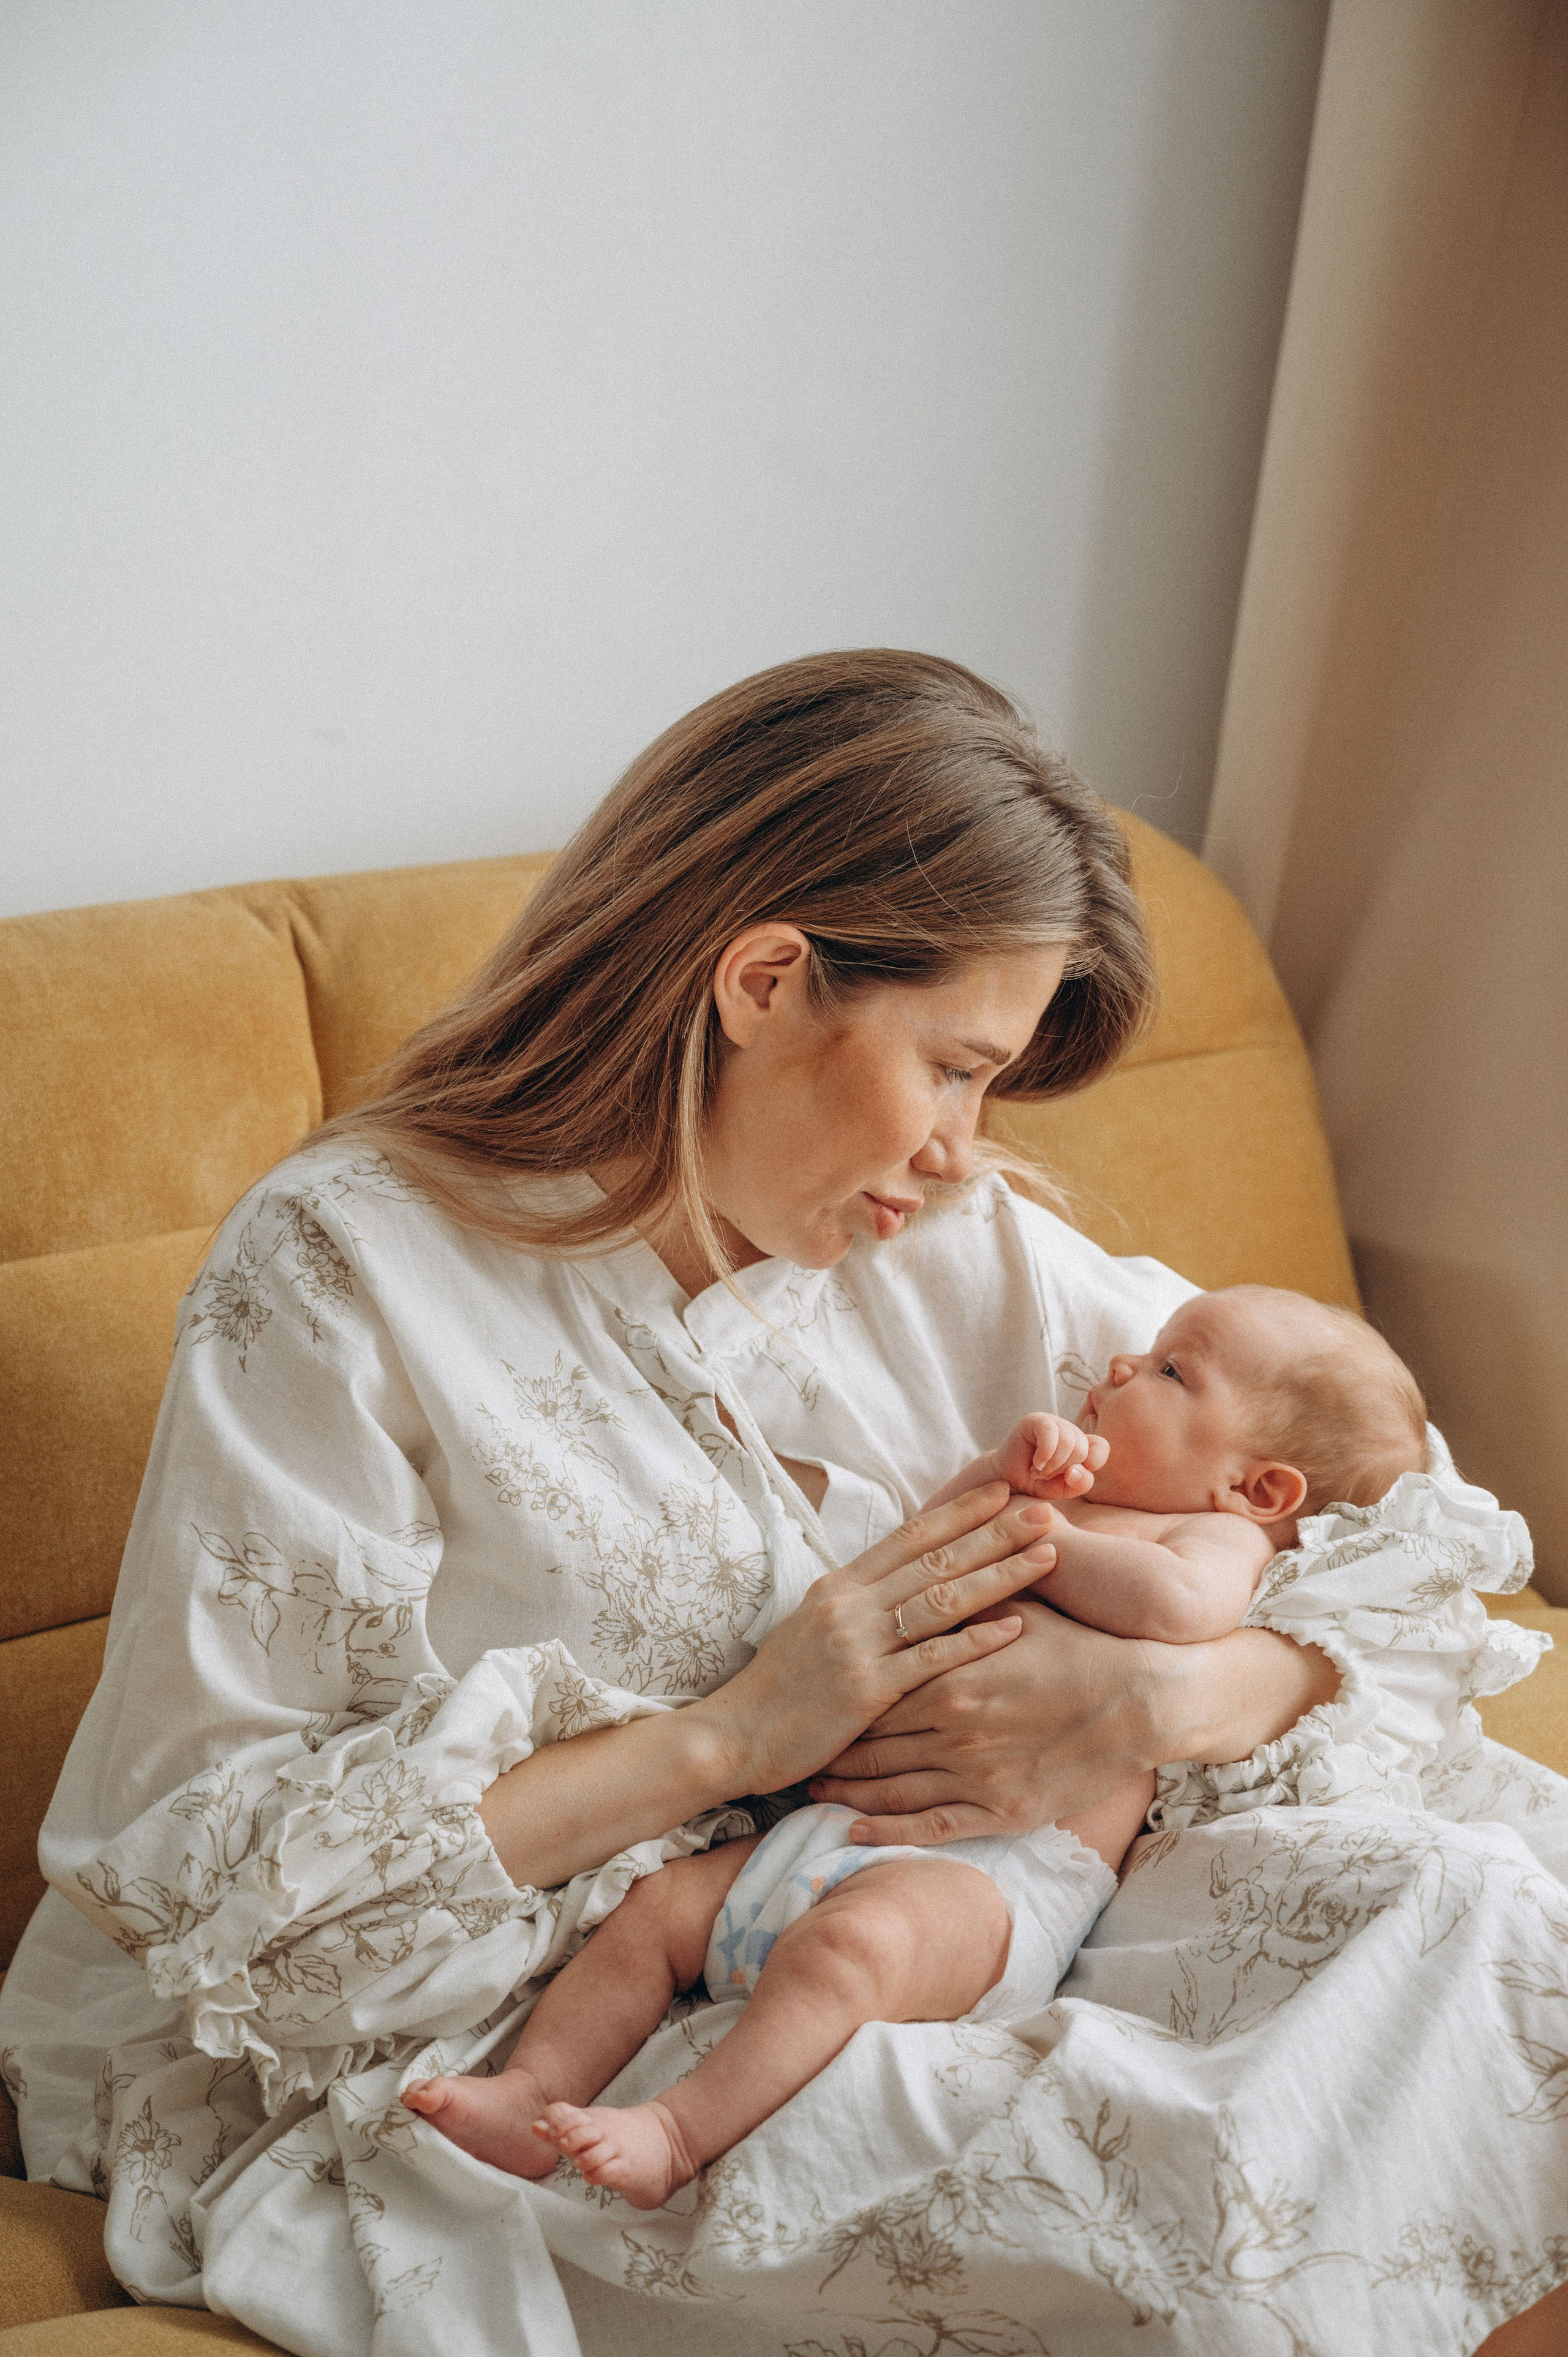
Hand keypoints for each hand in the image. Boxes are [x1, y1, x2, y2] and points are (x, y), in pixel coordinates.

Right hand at [694, 1485, 1059, 1798]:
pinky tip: (1015, 1628)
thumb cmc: (779, 1688)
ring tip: (1046, 1557)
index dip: (959, 1511)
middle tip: (1045, 1511)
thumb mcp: (812, 1628)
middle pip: (935, 1558)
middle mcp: (849, 1604)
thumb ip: (856, 1602)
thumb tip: (899, 1579)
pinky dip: (975, 1641)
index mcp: (839, 1585)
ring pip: (941, 1600)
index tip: (1002, 1490)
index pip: (909, 1536)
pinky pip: (931, 1659)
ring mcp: (857, 1644)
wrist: (734, 1735)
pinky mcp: (865, 1689)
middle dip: (995, 1532)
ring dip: (999, 1575)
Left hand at [807, 1599, 1158, 1842]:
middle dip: (833, 1751)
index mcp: (948, 1675)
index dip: (841, 1703)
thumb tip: (926, 1586)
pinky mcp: (1001, 1809)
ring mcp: (975, 1773)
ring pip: (891, 1789)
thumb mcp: (1014, 1615)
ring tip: (816, 1793)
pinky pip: (931, 1826)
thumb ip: (962, 1609)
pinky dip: (887, 1830)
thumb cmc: (1079, 1649)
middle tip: (801, 1755)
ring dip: (848, 1792)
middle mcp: (952, 1728)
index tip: (815, 1706)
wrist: (1141, 1699)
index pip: (875, 1693)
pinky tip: (854, 1832)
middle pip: (872, 1743)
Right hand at [993, 1413, 1107, 1500]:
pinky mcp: (1036, 1420)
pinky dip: (1045, 1455)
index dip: (1091, 1463)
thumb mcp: (1064, 1490)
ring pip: (1068, 1442)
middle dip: (1062, 1470)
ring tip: (1037, 1471)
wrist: (1008, 1481)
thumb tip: (1076, 1471)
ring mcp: (1053, 1422)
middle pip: (1082, 1449)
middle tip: (1045, 1475)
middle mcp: (1070, 1430)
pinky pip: (1050, 1434)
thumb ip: (1081, 1483)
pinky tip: (1035, 1465)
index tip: (1069, 1477)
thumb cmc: (1037, 1483)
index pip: (1100, 1446)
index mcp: (1081, 1445)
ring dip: (1051, 1466)